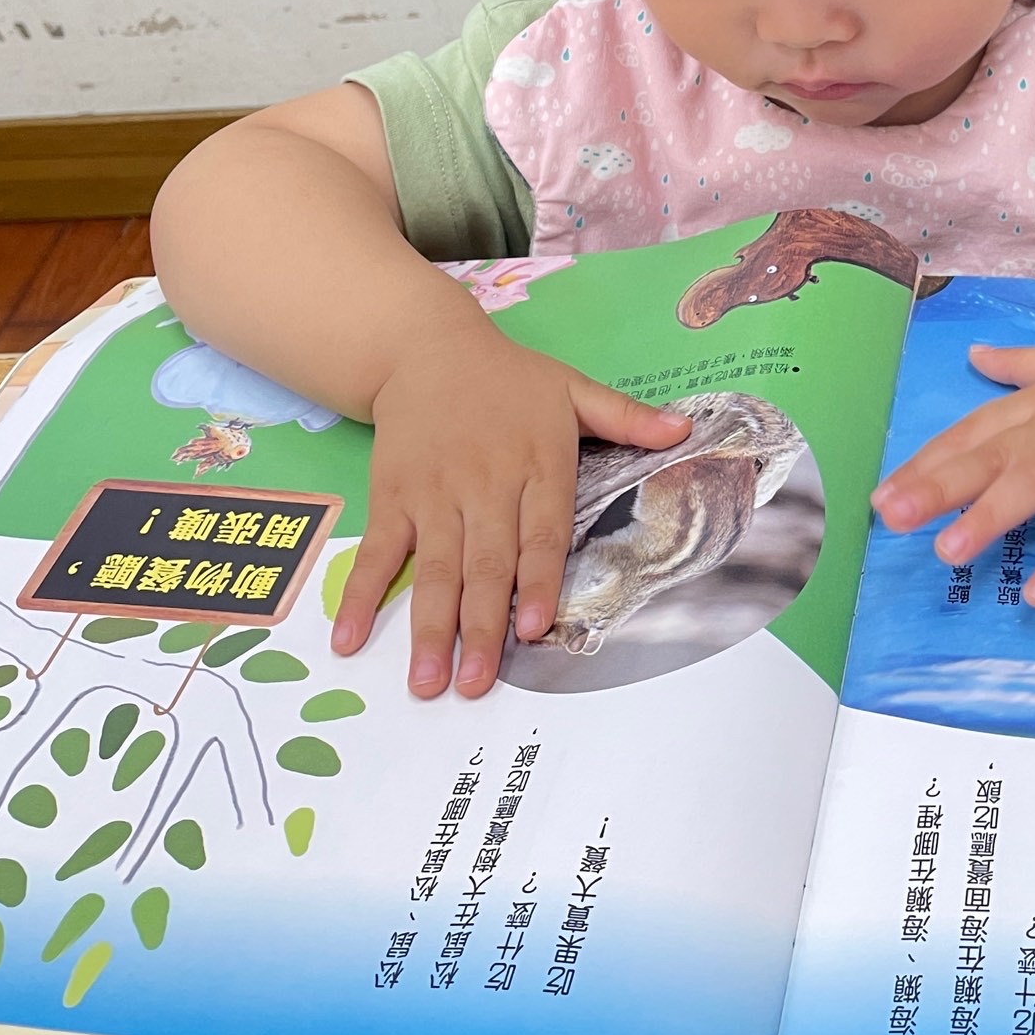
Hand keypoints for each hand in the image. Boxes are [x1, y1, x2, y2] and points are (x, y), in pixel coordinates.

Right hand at [329, 318, 687, 697]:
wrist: (426, 348)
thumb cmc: (509, 379)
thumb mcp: (571, 388)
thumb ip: (625, 418)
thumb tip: (684, 431)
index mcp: (536, 465)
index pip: (540, 533)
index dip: (537, 580)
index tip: (533, 627)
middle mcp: (484, 486)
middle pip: (484, 564)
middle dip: (479, 627)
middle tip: (476, 685)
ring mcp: (434, 495)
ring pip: (434, 570)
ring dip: (429, 627)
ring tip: (428, 681)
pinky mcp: (392, 497)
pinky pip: (377, 552)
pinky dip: (361, 596)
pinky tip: (350, 639)